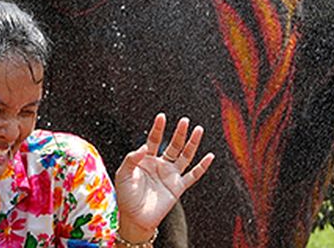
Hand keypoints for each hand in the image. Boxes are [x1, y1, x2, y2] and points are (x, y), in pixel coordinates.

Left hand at [114, 114, 213, 241]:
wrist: (134, 218)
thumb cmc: (126, 195)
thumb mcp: (123, 174)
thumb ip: (132, 159)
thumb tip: (144, 147)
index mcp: (146, 159)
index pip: (153, 140)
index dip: (158, 128)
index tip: (161, 116)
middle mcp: (160, 164)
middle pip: (173, 145)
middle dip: (179, 133)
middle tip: (185, 120)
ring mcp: (170, 175)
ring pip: (185, 156)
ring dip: (192, 143)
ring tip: (198, 129)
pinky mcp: (178, 187)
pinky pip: (193, 175)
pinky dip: (202, 166)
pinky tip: (209, 156)